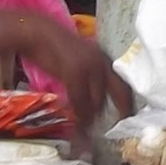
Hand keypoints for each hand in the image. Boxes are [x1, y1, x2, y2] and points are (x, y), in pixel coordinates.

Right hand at [15, 12, 133, 136]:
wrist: (38, 34)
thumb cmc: (55, 49)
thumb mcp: (80, 62)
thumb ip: (91, 80)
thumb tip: (96, 105)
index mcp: (106, 60)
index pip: (124, 86)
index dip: (127, 105)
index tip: (127, 121)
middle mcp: (103, 62)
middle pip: (114, 95)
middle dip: (111, 115)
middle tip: (106, 131)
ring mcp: (90, 66)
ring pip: (96, 101)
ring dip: (91, 118)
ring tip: (85, 130)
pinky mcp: (74, 72)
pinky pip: (79, 100)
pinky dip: (78, 114)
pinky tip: (75, 122)